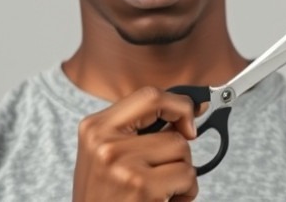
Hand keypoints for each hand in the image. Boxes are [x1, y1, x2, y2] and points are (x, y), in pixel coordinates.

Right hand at [73, 86, 198, 201]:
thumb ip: (138, 131)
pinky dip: (185, 193)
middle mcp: (105, 143)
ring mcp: (123, 165)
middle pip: (173, 131)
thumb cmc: (106, 198)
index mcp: (94, 127)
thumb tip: (188, 113)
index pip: (149, 95)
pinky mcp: (142, 187)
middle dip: (179, 154)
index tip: (191, 118)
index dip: (179, 103)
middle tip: (163, 173)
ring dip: (182, 175)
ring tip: (158, 191)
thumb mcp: (107, 156)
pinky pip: (188, 177)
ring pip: (183, 152)